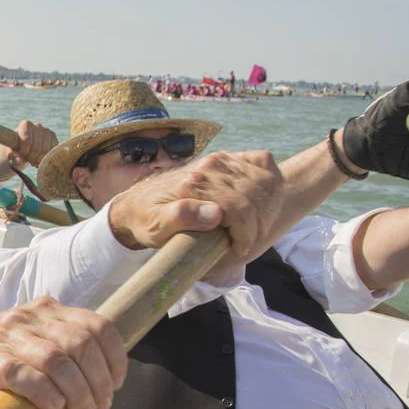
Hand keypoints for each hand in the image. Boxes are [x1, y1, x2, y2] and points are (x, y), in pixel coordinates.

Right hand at [0, 296, 126, 408]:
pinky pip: (21, 374)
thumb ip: (63, 345)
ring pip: (56, 361)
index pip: (97, 326)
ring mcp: (6, 338)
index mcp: (46, 310)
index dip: (114, 359)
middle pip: (81, 345)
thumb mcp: (31, 336)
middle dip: (98, 382)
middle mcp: (29, 318)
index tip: (116, 385)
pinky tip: (53, 407)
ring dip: (77, 393)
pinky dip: (43, 392)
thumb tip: (103, 380)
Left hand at [12, 120, 55, 165]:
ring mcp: (47, 131)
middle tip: (28, 161)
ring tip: (33, 161)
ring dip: (39, 159)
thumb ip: (13, 155)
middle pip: (37, 146)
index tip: (22, 156)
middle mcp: (37, 125)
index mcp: (25, 125)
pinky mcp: (53, 138)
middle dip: (32, 157)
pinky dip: (46, 157)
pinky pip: (52, 150)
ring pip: (45, 149)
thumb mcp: (11, 152)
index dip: (25, 151)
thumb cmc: (15, 148)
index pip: (27, 139)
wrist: (24, 147)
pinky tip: (40, 159)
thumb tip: (19, 161)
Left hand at [107, 150, 284, 266]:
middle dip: (257, 226)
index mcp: (194, 183)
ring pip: (265, 183)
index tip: (239, 250)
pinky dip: (268, 186)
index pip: (240, 209)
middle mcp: (211, 166)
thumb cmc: (148, 221)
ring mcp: (222, 160)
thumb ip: (180, 218)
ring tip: (250, 230)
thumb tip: (215, 214)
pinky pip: (263, 166)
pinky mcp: (230, 158)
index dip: (246, 235)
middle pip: (256, 198)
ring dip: (266, 210)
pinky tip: (257, 204)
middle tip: (245, 244)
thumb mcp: (156, 227)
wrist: (139, 204)